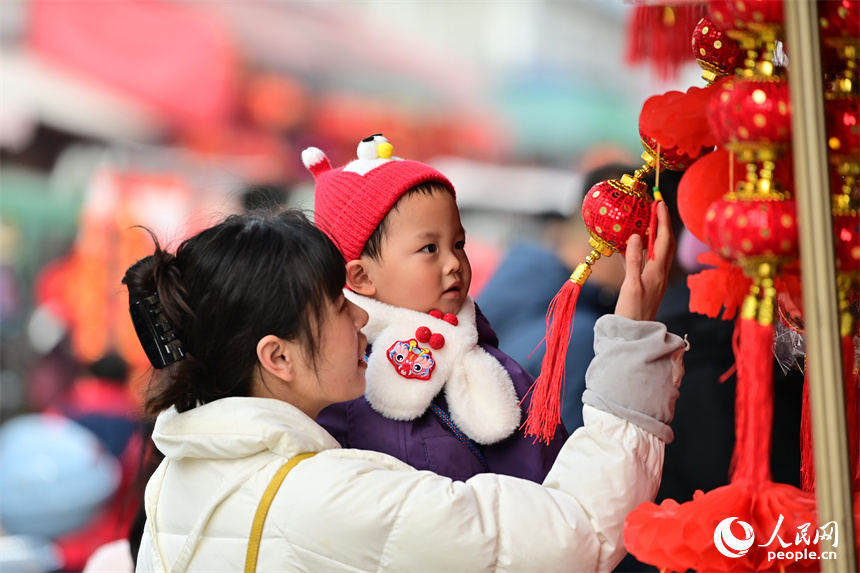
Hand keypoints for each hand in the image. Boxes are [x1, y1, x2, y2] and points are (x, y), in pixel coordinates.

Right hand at [614, 201, 674, 321]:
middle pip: (665, 243)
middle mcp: (660, 273)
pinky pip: (646, 261)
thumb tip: (634, 236)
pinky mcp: (646, 284)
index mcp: (657, 272)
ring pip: (657, 252)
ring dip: (653, 235)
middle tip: (656, 207)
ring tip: (646, 221)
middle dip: (662, 224)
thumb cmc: (632, 312)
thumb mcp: (630, 285)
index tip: (659, 202)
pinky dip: (640, 250)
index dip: (662, 220)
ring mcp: (654, 279)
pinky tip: (630, 246)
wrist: (634, 335)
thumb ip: (633, 260)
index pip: (663, 240)